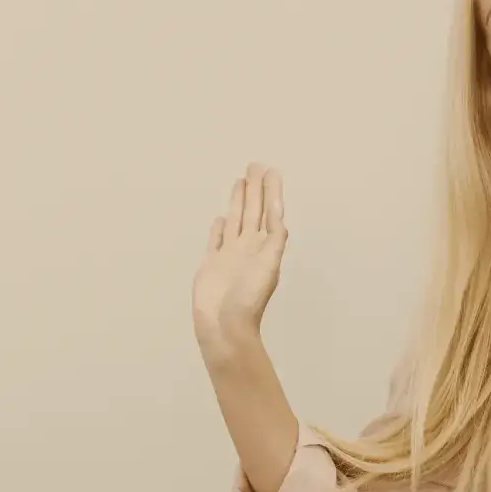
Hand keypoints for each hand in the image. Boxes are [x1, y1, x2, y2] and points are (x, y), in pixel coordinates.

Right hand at [193, 164, 287, 351]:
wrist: (224, 326)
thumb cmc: (248, 300)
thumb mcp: (268, 267)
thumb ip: (273, 240)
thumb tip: (279, 213)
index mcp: (263, 246)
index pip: (268, 211)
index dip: (270, 192)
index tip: (272, 170)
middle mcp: (247, 247)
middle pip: (252, 210)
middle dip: (254, 189)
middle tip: (255, 164)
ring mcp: (229, 254)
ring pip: (236, 220)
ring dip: (239, 201)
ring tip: (240, 181)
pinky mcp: (211, 263)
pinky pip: (217, 239)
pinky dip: (220, 228)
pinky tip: (222, 218)